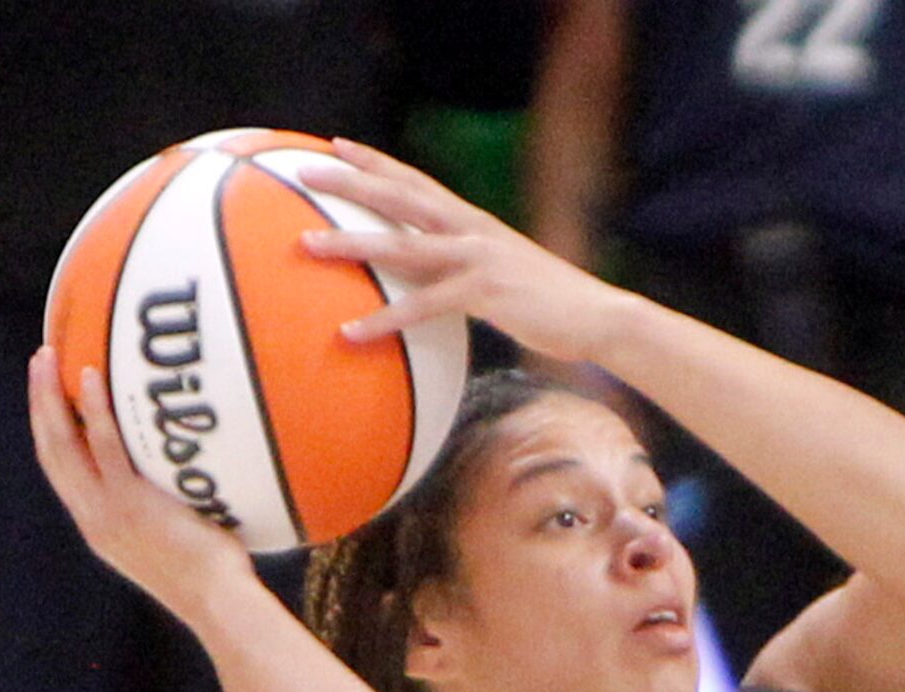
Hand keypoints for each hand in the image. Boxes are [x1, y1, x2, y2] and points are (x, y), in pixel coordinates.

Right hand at [26, 349, 255, 622]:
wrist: (217, 604)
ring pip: (63, 444)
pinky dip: (94, 410)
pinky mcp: (131, 504)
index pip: (61, 470)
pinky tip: (90, 377)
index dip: (49, 429)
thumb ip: (162, 506)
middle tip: (39, 361)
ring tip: (49, 356)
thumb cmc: (212, 576)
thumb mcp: (172, 539)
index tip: (47, 396)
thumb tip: (186, 469)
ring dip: (51, 396)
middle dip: (38, 402)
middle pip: (50, 450)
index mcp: (97, 526)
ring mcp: (107, 510)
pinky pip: (106, 447)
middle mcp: (92, 517)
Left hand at [299, 139, 631, 363]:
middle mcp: (472, 231)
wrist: (599, 317)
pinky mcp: (484, 293)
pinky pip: (423, 305)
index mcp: (475, 224)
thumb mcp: (505, 276)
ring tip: (306, 245)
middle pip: (401, 197)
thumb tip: (436, 287)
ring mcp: (478, 258)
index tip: (336, 146)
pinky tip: (352, 331)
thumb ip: (467, 272)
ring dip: (352, 244)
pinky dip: (385, 319)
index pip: (417, 182)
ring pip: (403, 245)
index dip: (376, 163)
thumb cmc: (554, 305)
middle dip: (350, 182)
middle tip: (304, 171)